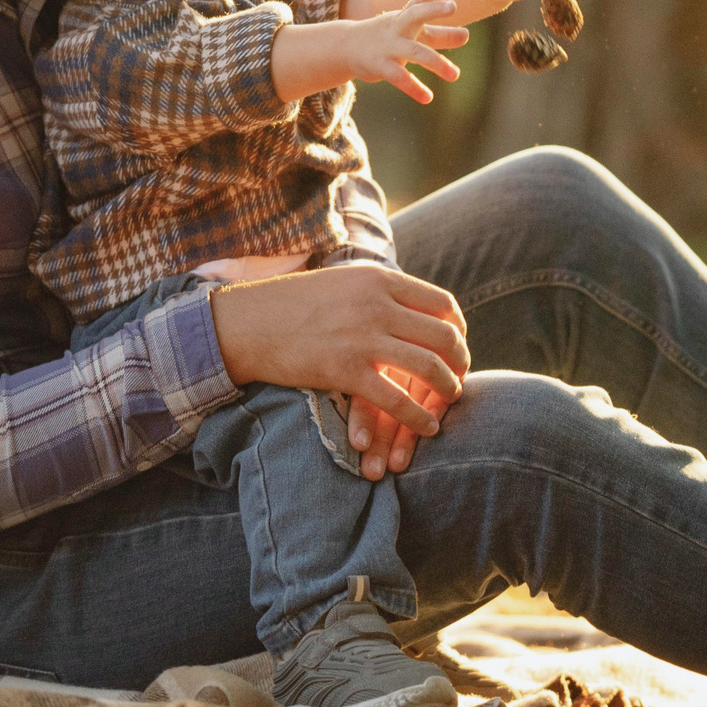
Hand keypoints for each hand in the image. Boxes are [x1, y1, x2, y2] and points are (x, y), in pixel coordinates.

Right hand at [209, 265, 468, 464]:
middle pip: (444, 336)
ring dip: (448, 389)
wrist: (246, 323)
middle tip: (458, 377)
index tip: (455, 346)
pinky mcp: (346, 370)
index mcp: (377, 279)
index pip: (441, 304)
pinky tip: (427, 427)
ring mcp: (363, 337)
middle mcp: (377, 304)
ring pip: (430, 368)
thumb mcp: (341, 282)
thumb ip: (377, 290)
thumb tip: (410, 305)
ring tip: (447, 400)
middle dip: (460, 361)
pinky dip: (420, 417)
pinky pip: (399, 400)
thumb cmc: (290, 304)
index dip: (457, 329)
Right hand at [344, 0, 470, 103]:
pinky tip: (428, 97)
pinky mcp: (380, 65)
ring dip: (436, 62)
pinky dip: (414, 88)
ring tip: (455, 75)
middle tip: (453, 5)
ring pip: (414, 51)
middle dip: (433, 9)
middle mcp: (397, 27)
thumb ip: (439, 34)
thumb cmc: (387, 37)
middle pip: (415, 14)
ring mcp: (388, 46)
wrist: (346, 47)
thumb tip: (467, 36)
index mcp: (405, 17)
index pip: (418, 2)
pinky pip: (399, 77)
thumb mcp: (411, 33)